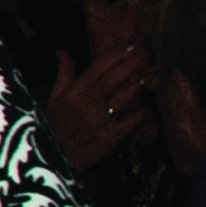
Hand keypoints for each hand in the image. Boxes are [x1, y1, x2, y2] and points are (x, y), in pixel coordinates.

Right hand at [45, 46, 152, 169]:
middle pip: (113, 79)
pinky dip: (140, 113)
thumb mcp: (53, 99)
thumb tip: (61, 52)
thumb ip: (63, 75)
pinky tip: (148, 106)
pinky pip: (129, 122)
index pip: (98, 68)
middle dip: (133, 64)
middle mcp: (84, 104)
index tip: (132, 46)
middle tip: (148, 55)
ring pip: (123, 97)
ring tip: (153, 73)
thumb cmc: (53, 127)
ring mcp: (97, 122)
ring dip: (140, 84)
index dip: (117, 55)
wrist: (52, 160)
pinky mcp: (107, 139)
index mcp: (72, 93)